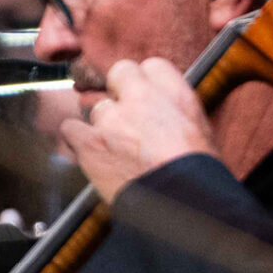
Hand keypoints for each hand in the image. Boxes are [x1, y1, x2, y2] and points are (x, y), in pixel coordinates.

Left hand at [58, 56, 215, 202]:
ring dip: (104, 125)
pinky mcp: (90, 143)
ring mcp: (112, 119)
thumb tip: (163, 108)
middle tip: (128, 118)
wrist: (178, 205)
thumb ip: (176, 109)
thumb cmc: (195, 175)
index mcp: (175, 93)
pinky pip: (71, 129)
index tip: (144, 97)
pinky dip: (77, 139)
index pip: (152, 66)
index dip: (145, 83)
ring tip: (116, 149)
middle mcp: (141, 98)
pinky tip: (88, 150)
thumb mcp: (201, 130)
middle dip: (121, 92)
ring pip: (98, 108)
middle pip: (120, 73)